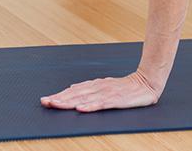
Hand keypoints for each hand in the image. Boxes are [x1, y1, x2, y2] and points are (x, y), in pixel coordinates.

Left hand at [40, 71, 159, 111]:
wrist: (147, 82)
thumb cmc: (125, 87)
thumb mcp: (105, 86)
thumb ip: (90, 89)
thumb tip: (72, 88)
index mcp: (95, 85)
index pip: (73, 91)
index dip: (59, 95)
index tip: (45, 100)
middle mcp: (98, 87)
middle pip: (75, 94)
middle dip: (59, 99)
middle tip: (45, 102)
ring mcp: (107, 93)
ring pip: (85, 98)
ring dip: (69, 102)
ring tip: (56, 105)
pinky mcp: (117, 100)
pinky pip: (101, 104)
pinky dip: (90, 106)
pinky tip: (80, 109)